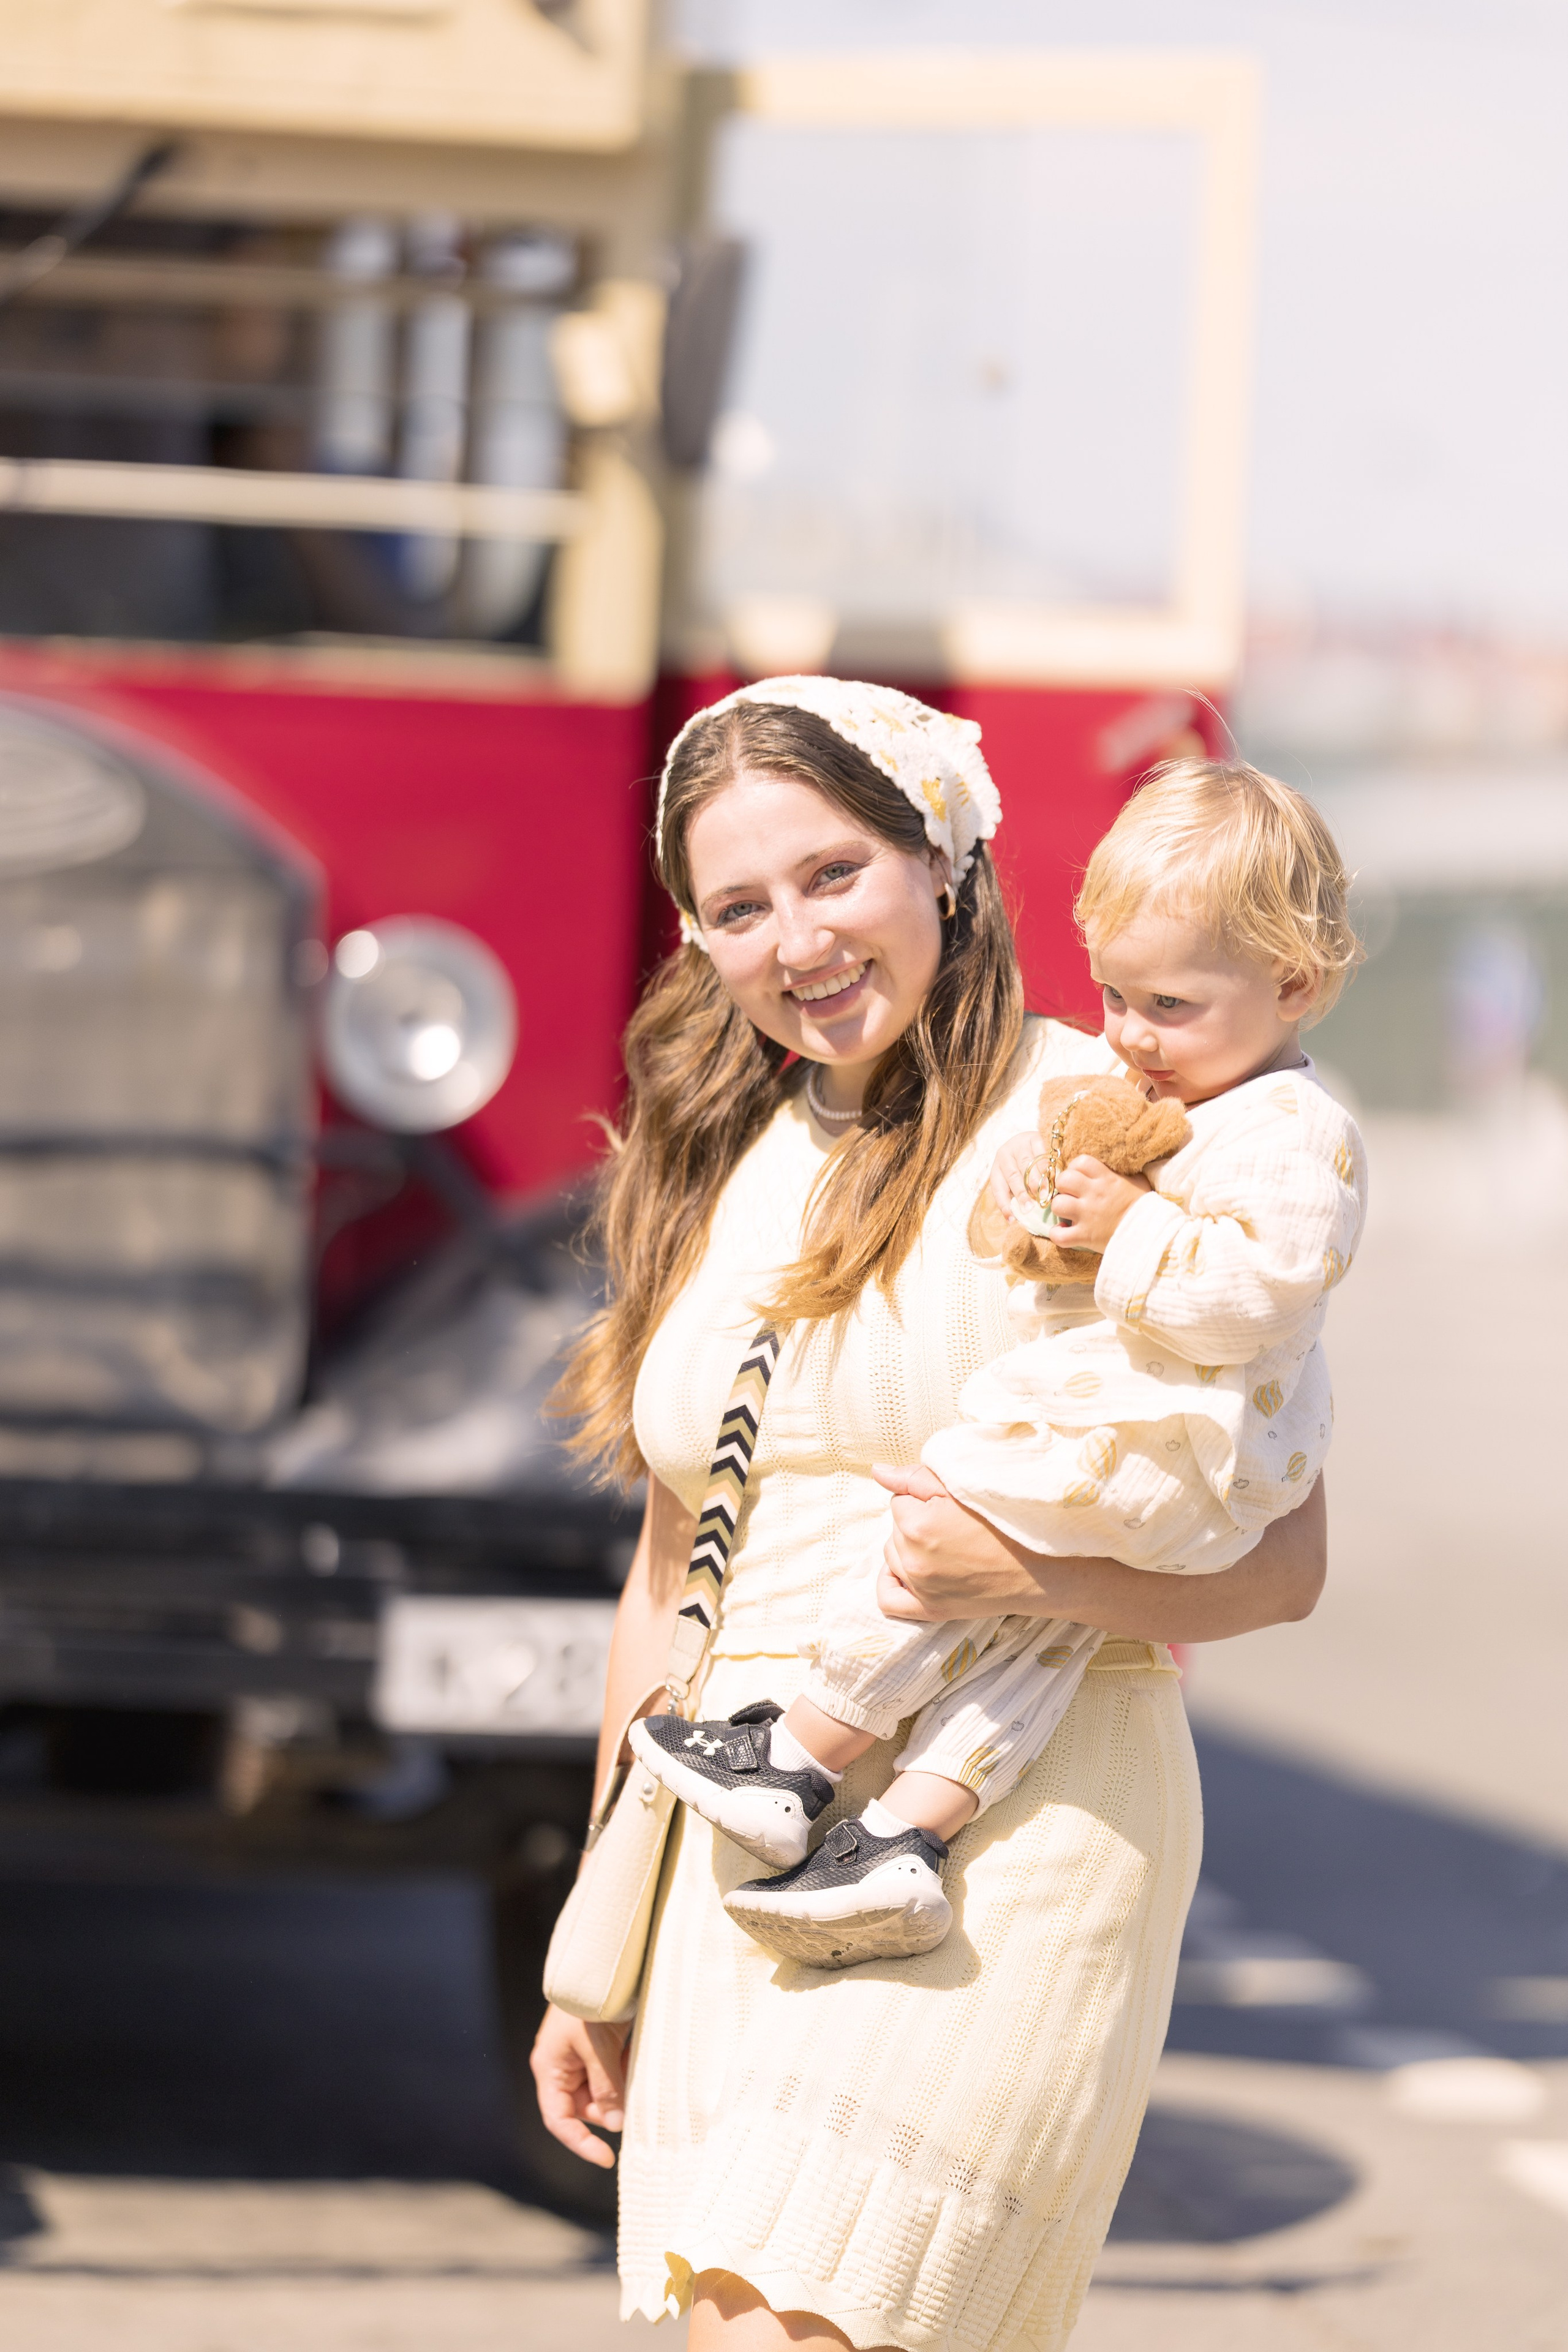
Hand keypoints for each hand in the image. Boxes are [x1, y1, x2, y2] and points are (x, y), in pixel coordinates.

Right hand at [530, 2005, 629, 2168]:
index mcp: (550, 2068)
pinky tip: (632, 2049)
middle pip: (587, 2108)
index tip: (607, 2158)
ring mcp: (581, 2058)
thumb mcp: (598, 2047)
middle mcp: (563, 2067)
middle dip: (611, 2104)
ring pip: (604, 2091)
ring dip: (621, 2083)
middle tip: (629, 2082)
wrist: (602, 1963)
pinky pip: (613, 2073)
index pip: (559, 2120)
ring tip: (630, 2055)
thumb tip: (617, 2124)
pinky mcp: (599, 2048)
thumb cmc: (590, 2004)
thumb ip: (606, 2086)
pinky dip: (625, 2068)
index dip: (580, 2142)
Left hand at [873, 1461, 1046, 1619]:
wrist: (1042, 1570)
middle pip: (895, 1528)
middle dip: (915, 1521)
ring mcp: (920, 1588)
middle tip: (952, 1524)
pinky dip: (891, 1582)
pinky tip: (906, 1571)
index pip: (900, 1500)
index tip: (949, 1505)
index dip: (924, 1498)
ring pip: (892, 1555)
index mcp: (918, 1524)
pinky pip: (888, 1599)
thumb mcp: (963, 1488)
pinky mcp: (930, 1610)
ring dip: (908, 1547)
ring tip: (944, 1544)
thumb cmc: (1007, 1522)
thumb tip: (878, 1472)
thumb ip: (915, 1478)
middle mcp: (913, 1559)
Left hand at [989, 1128, 1047, 1220]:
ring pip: (1028, 1165)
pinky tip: (1054, 1178)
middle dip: (1022, 1194)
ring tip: (1044, 1195)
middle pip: (1013, 1177)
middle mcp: (1004, 1155)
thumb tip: (1015, 1222)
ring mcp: (1018, 1144)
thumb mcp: (1016, 1182)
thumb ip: (1016, 1198)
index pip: (998, 1189)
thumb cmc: (1025, 1169)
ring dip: (1037, 1182)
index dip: (1005, 1205)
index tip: (1013, 1220)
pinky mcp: (1033, 1137)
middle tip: (1031, 1208)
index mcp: (996, 1169)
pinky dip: (1047, 1167)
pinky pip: (1041, 1154)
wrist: (1033, 1140)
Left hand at [1048, 1155, 1148, 1252]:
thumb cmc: (1146, 1207)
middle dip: (1063, 1186)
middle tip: (1071, 1195)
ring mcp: (1088, 1215)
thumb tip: (1119, 1165)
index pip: (1080, 1161)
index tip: (1080, 1177)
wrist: (1153, 1234)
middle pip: (1063, 1180)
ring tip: (1068, 1213)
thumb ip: (1123, 1173)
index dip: (1075, 1168)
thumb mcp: (1138, 1182)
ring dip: (1059, 1209)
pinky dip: (1057, 1235)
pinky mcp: (1085, 1236)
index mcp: (1107, 1179)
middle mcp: (1094, 1194)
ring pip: (1057, 1205)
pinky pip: (1058, 1235)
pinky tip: (1064, 1232)